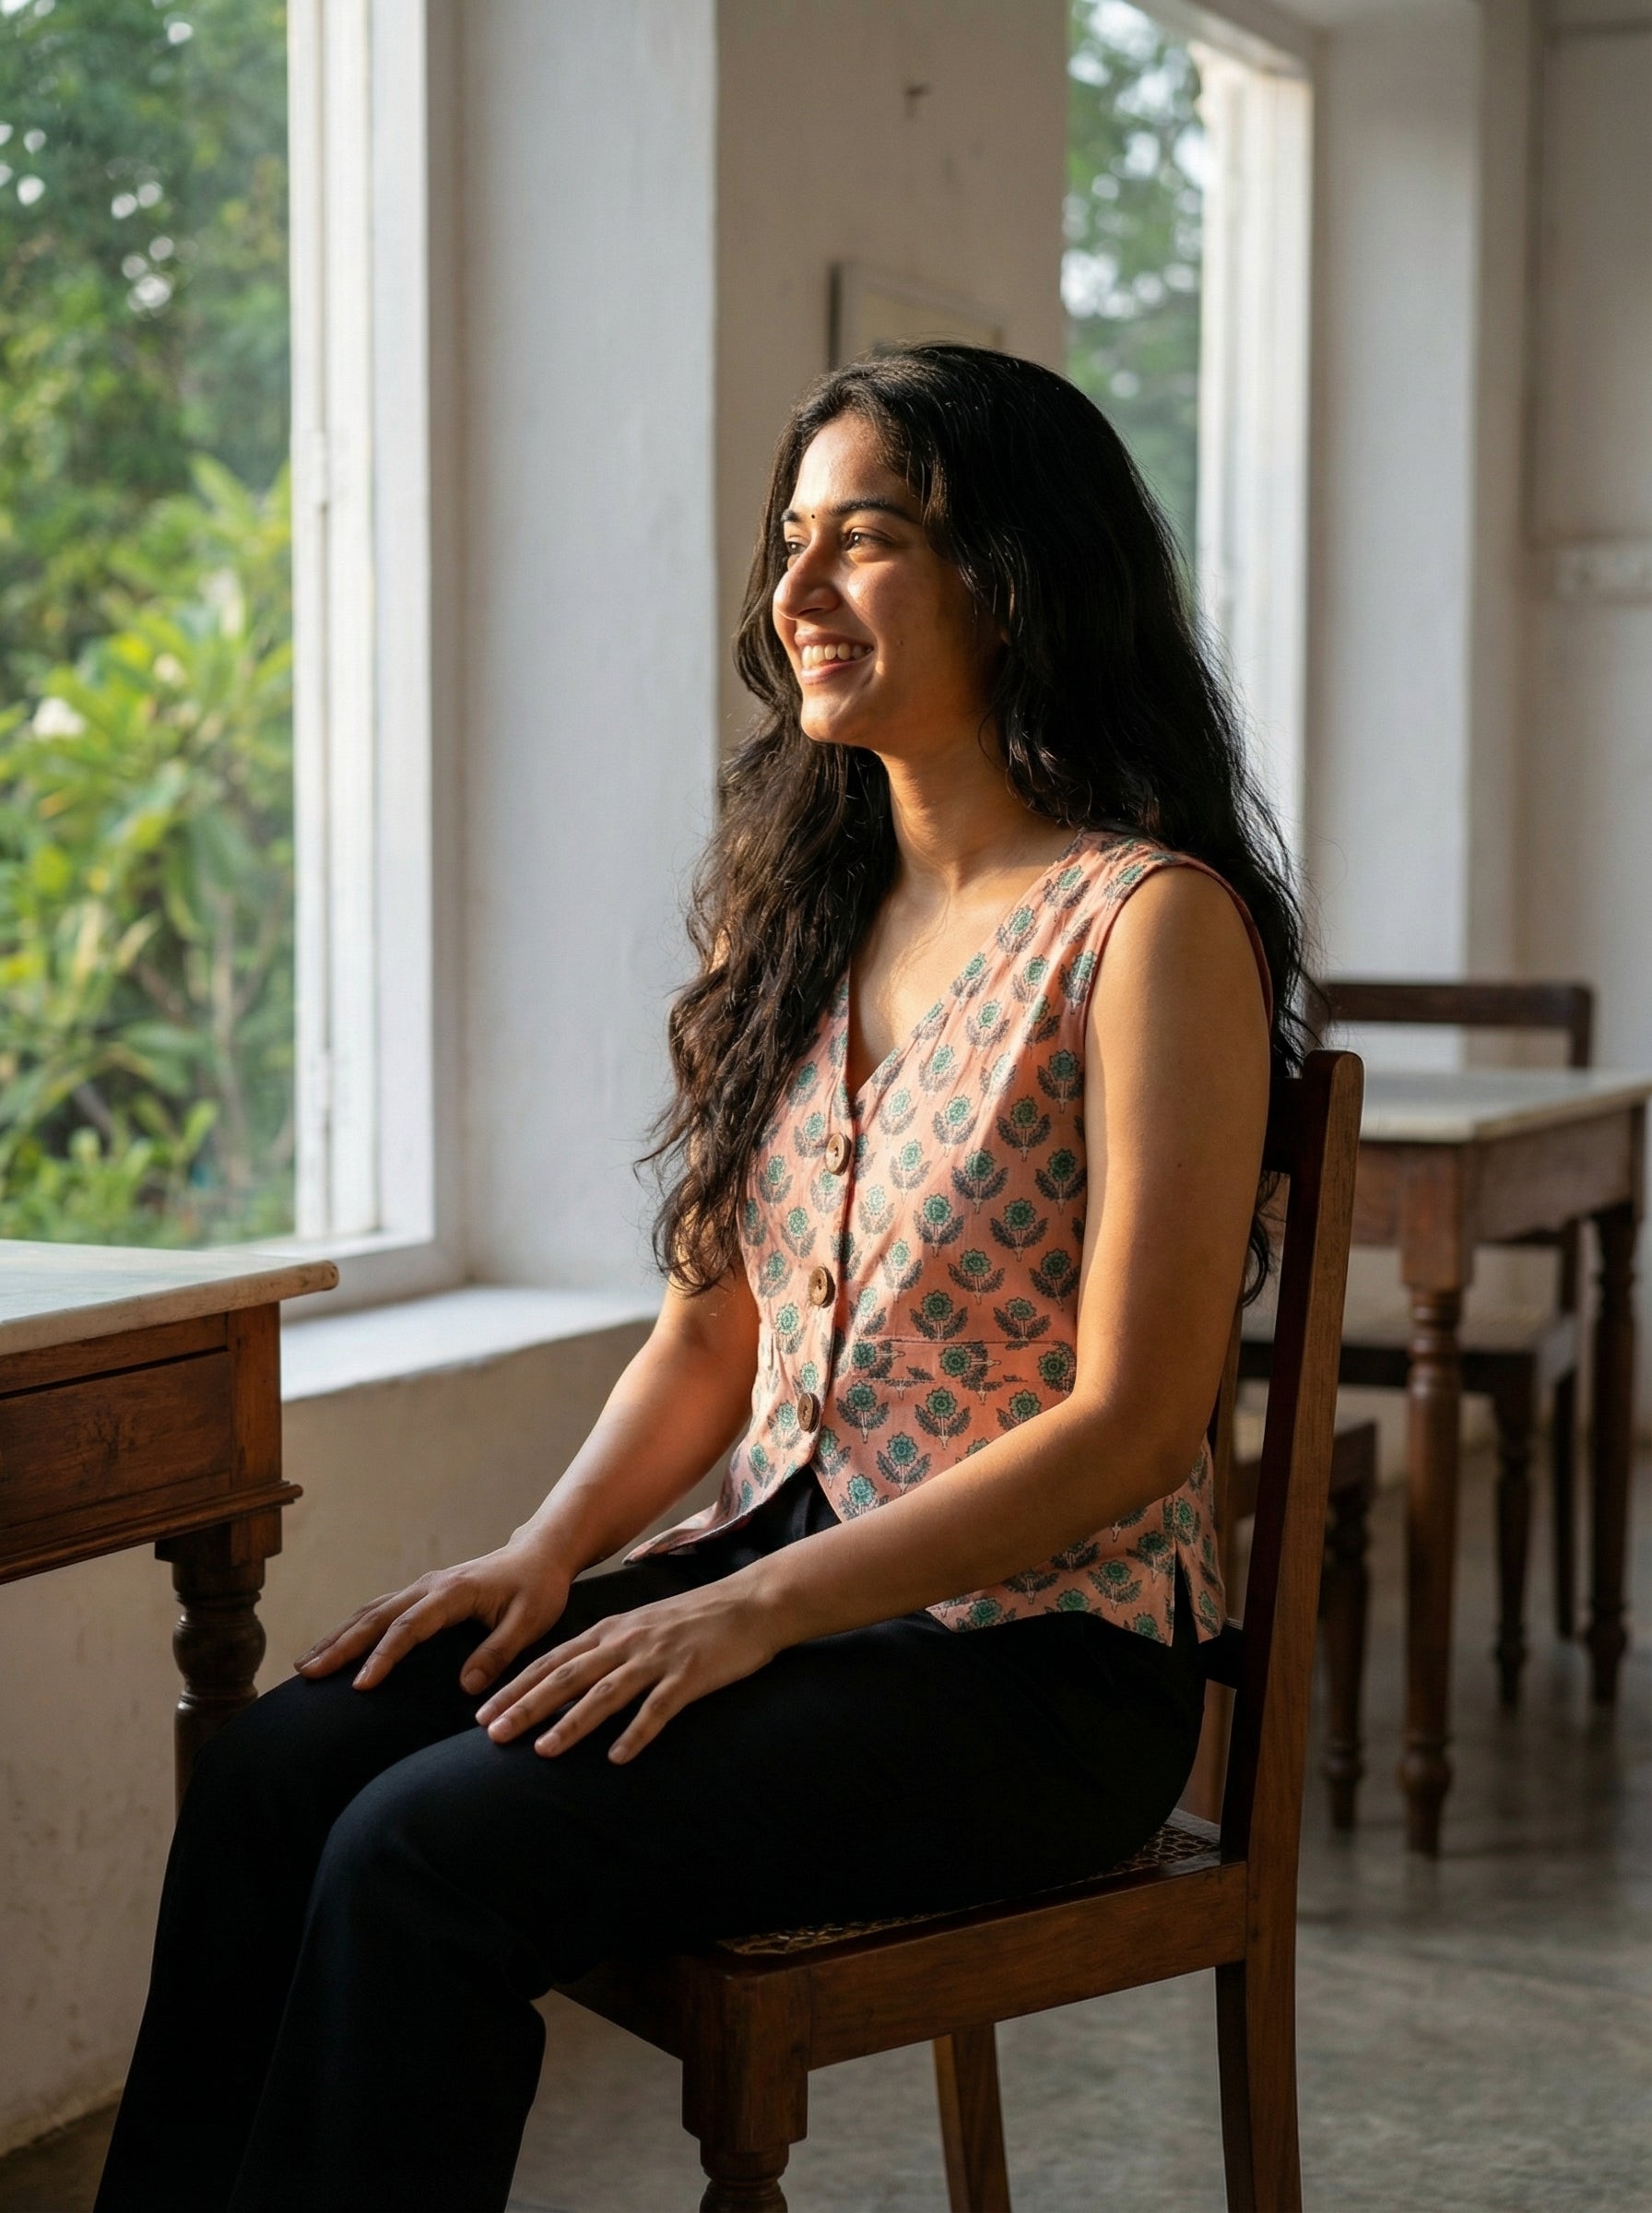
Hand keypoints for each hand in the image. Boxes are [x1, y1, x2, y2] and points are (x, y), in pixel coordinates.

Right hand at [294, 1537, 575, 1694]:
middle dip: (340, 1645)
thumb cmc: (539, 1589)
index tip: (361, 1684)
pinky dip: (353, 1628)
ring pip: (371, 1611)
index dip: (384, 1655)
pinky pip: (380, 1610)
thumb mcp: (531, 1622)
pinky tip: (335, 1647)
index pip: (410, 1627)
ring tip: (306, 1664)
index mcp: (454, 1593)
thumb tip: (466, 1687)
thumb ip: (499, 1652)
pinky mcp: (423, 1593)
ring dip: (339, 1636)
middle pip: (377, 1616)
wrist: (541, 1554)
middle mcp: (431, 1586)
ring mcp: (424, 1587)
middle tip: (307, 1673)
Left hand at [475, 1574, 780, 1763]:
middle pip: (566, 1676)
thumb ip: (608, 1649)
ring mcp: (658, 1658)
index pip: (551, 1660)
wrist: (751, 1603)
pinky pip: (658, 1708)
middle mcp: (627, 1642)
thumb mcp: (642, 1626)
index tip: (481, 1713)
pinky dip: (636, 1733)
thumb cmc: (695, 1620)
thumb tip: (570, 1678)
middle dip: (526, 1706)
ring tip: (542, 1751)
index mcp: (611, 1630)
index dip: (515, 1687)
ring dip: (571, 1723)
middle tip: (492, 1735)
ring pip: (605, 1694)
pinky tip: (618, 1758)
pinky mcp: (689, 1675)